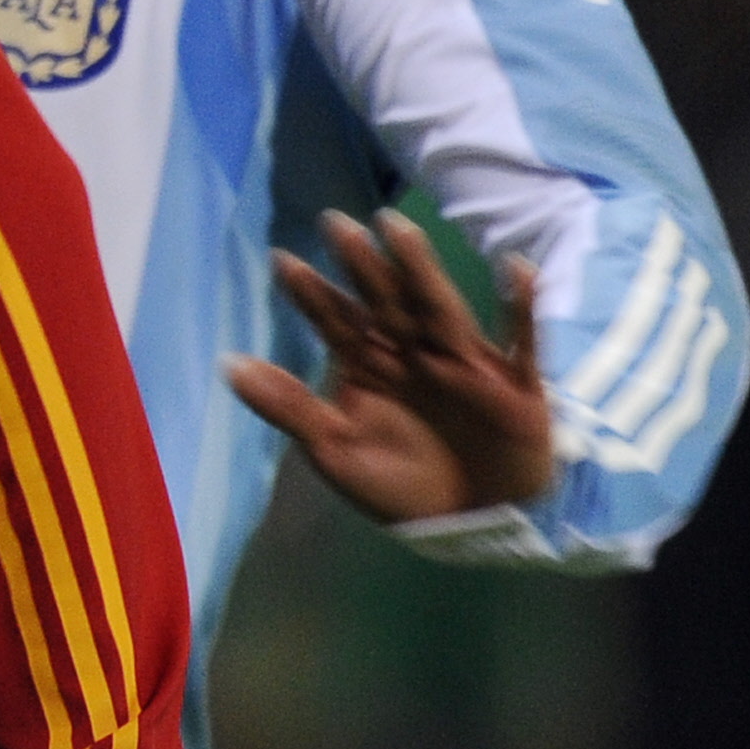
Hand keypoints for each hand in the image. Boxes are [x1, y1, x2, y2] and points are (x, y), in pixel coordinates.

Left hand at [223, 208, 552, 523]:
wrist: (473, 524)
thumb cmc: (400, 485)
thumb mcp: (336, 451)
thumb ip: (290, 407)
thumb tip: (228, 364)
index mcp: (371, 365)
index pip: (336, 323)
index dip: (311, 295)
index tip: (282, 260)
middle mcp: (413, 353)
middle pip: (384, 303)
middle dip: (361, 266)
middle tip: (334, 223)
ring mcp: (464, 363)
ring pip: (439, 309)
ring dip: (419, 270)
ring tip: (396, 229)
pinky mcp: (514, 385)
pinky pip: (521, 342)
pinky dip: (519, 308)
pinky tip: (518, 268)